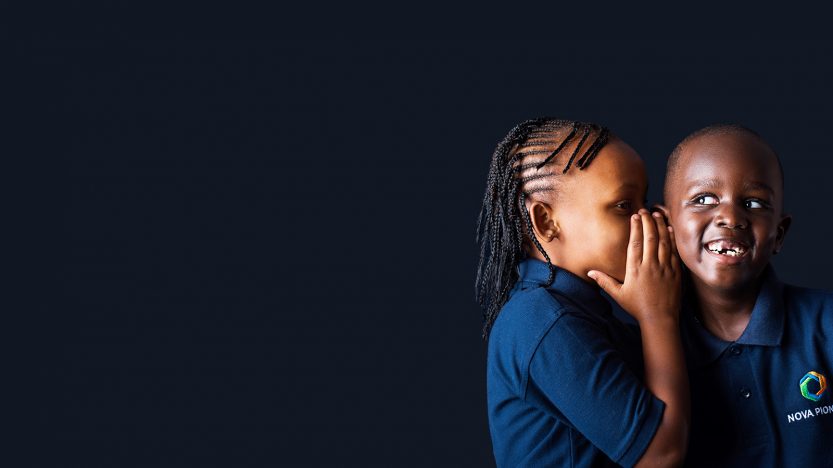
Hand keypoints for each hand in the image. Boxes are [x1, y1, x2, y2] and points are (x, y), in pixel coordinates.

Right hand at [588, 209, 680, 323]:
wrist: (660, 320)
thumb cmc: (638, 307)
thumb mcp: (618, 294)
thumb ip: (604, 281)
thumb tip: (590, 272)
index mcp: (635, 269)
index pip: (635, 242)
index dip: (635, 227)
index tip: (635, 216)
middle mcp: (650, 266)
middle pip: (650, 237)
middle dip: (648, 221)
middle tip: (645, 210)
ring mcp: (664, 268)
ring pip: (663, 241)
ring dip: (660, 225)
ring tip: (657, 214)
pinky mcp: (675, 272)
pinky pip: (673, 251)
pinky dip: (671, 238)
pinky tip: (669, 229)